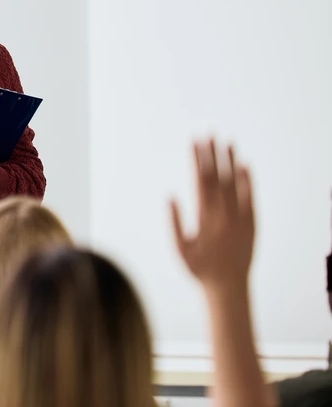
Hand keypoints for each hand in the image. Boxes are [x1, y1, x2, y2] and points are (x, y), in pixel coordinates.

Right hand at [170, 139, 255, 293]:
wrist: (229, 287)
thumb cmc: (199, 269)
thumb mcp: (179, 248)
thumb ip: (174, 222)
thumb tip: (169, 196)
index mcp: (205, 218)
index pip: (201, 181)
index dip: (197, 160)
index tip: (195, 142)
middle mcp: (224, 215)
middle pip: (218, 177)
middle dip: (212, 154)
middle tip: (209, 133)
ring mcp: (240, 218)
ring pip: (235, 183)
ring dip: (230, 161)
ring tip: (227, 142)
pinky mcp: (252, 223)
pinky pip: (251, 197)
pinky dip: (248, 180)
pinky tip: (245, 165)